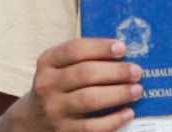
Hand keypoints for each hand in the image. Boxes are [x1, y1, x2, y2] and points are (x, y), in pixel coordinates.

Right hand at [24, 38, 143, 130]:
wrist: (33, 120)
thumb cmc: (58, 87)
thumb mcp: (60, 68)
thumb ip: (85, 58)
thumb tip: (124, 53)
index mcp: (47, 62)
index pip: (74, 49)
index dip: (100, 47)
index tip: (122, 48)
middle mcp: (47, 85)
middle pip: (85, 74)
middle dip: (115, 72)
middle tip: (137, 71)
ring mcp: (54, 110)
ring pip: (89, 99)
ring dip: (118, 94)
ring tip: (137, 90)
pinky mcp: (63, 131)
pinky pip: (92, 126)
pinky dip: (113, 120)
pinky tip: (128, 113)